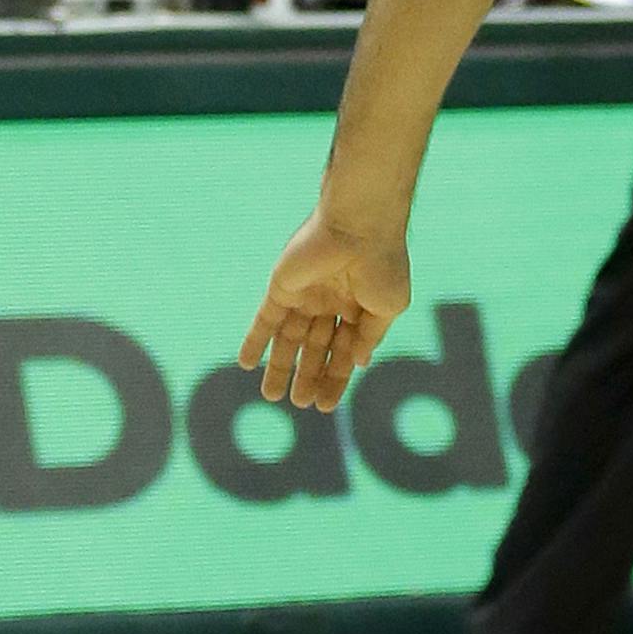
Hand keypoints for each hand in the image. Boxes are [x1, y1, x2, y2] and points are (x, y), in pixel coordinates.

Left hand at [238, 210, 410, 410]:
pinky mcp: (281, 288)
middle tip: (300, 403)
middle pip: (315, 347)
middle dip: (308, 375)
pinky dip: (255, 340)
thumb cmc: (383, 265)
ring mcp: (305, 295)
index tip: (326, 406)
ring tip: (272, 396)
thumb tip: (358, 364)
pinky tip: (246, 364)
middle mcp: (330, 301)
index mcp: (358, 305)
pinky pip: (265, 319)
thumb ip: (370, 337)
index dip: (336, 377)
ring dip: (280, 366)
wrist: (360, 227)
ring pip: (289, 338)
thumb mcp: (387, 308)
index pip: (344, 349)